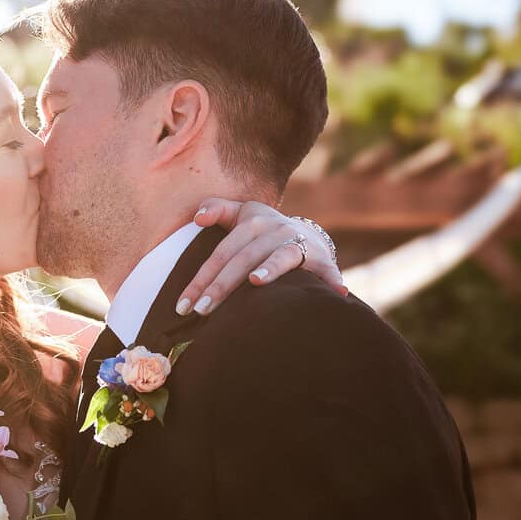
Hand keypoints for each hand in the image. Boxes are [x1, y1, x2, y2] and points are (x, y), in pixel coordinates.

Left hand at [174, 199, 344, 315]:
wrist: (306, 234)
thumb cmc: (262, 231)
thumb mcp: (241, 215)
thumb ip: (217, 209)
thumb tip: (198, 218)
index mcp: (251, 221)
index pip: (221, 253)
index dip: (201, 278)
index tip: (183, 305)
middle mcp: (274, 229)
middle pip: (243, 258)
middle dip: (221, 285)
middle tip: (201, 310)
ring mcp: (297, 242)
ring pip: (281, 257)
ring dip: (270, 268)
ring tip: (255, 282)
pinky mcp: (321, 257)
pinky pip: (325, 268)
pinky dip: (331, 279)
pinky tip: (336, 292)